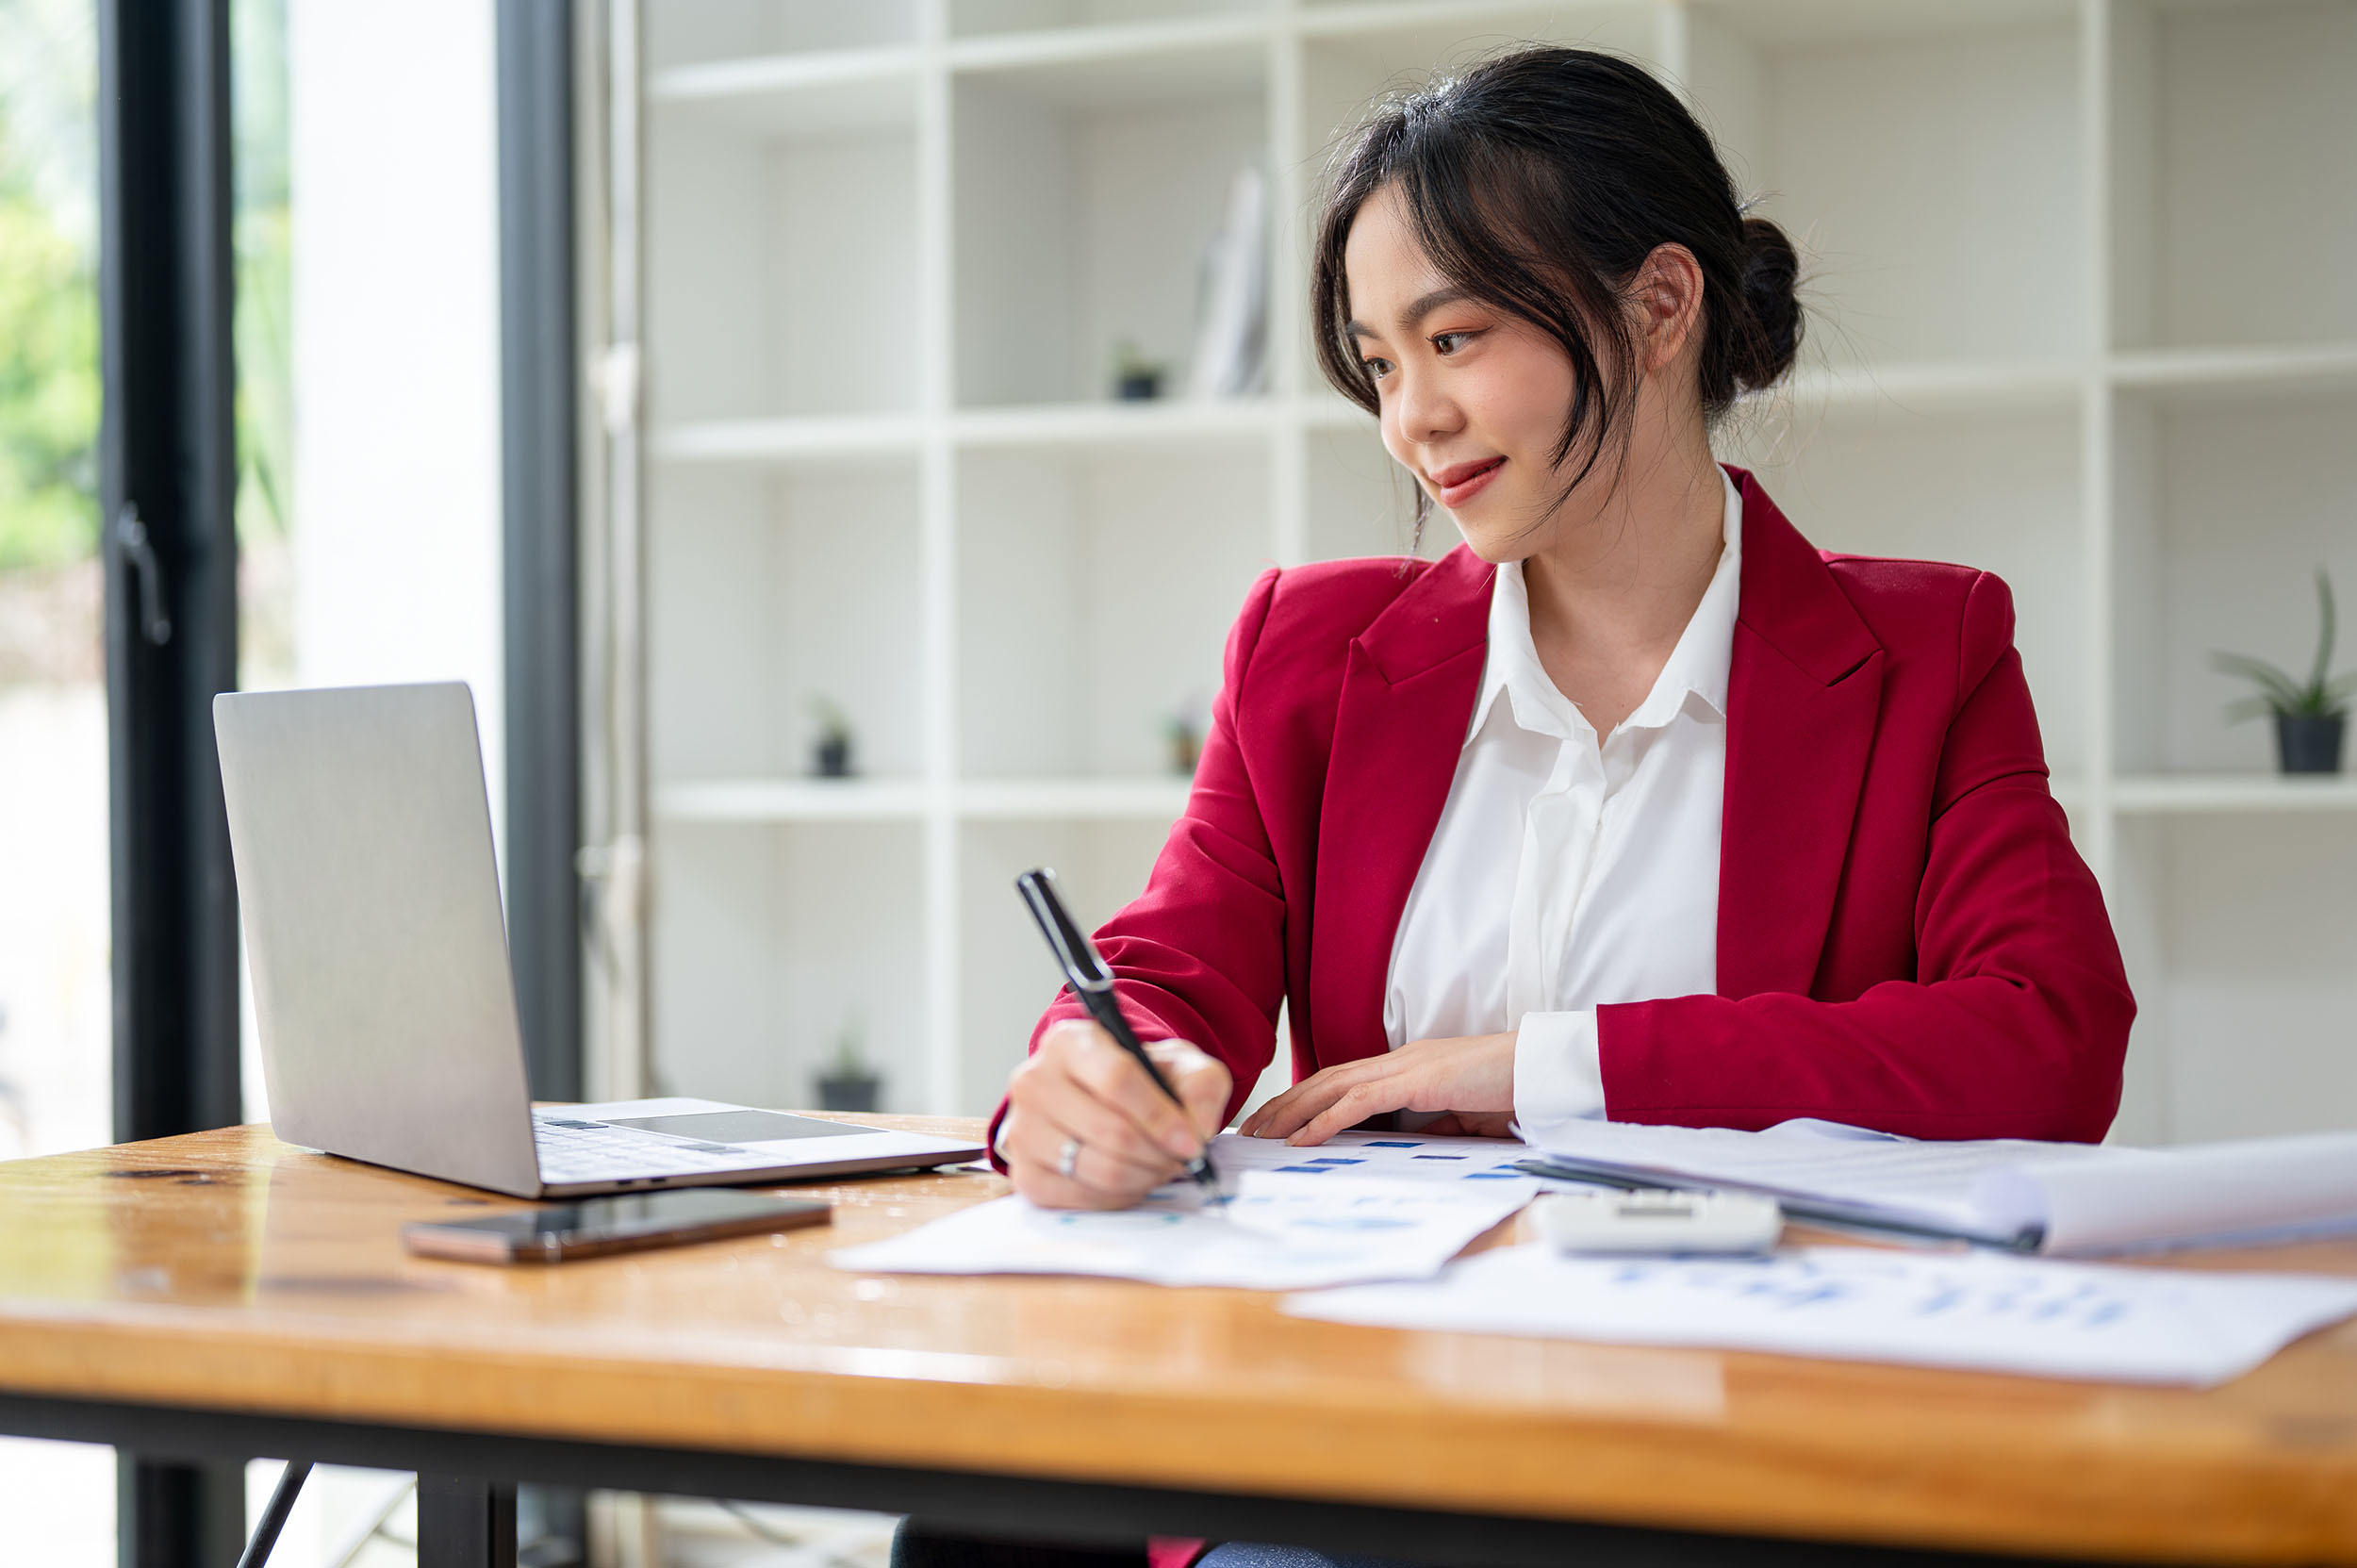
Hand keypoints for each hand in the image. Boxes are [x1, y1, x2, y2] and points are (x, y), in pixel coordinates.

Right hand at [1000, 1020, 1230, 1209]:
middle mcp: (1034, 1081)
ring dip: (1143, 1177)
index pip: (1117, 1079)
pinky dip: (1119, 1197)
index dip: (1160, 1116)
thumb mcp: (1180, 1065)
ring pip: (1096, 1169)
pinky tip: (1132, 1180)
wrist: (1104, 1101)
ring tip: (1159, 1167)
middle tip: (1181, 1159)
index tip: (1190, 1141)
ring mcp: (1022, 1129)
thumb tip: (1196, 1130)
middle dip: (1157, 1153)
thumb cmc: (1141, 1081)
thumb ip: (1200, 1086)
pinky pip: (1081, 1199)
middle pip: (1109, 1130)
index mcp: (1069, 1042)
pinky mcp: (1024, 1173)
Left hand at [1238, 1032, 1515, 1145]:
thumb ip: (1431, 1125)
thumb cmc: (1510, 1091)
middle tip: (1251, 1130)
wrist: (1542, 1070)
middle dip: (1284, 1105)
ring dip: (1292, 1113)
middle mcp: (1398, 1062)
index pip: (1343, 1080)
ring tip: (1262, 1135)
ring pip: (1332, 1087)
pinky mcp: (1417, 1081)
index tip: (1278, 1123)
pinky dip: (1326, 1121)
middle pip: (1325, 1080)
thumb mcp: (1461, 1114)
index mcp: (1407, 1068)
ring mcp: (1406, 1067)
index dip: (1306, 1100)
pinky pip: (1359, 1103)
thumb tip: (1405, 1145)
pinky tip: (1302, 1139)